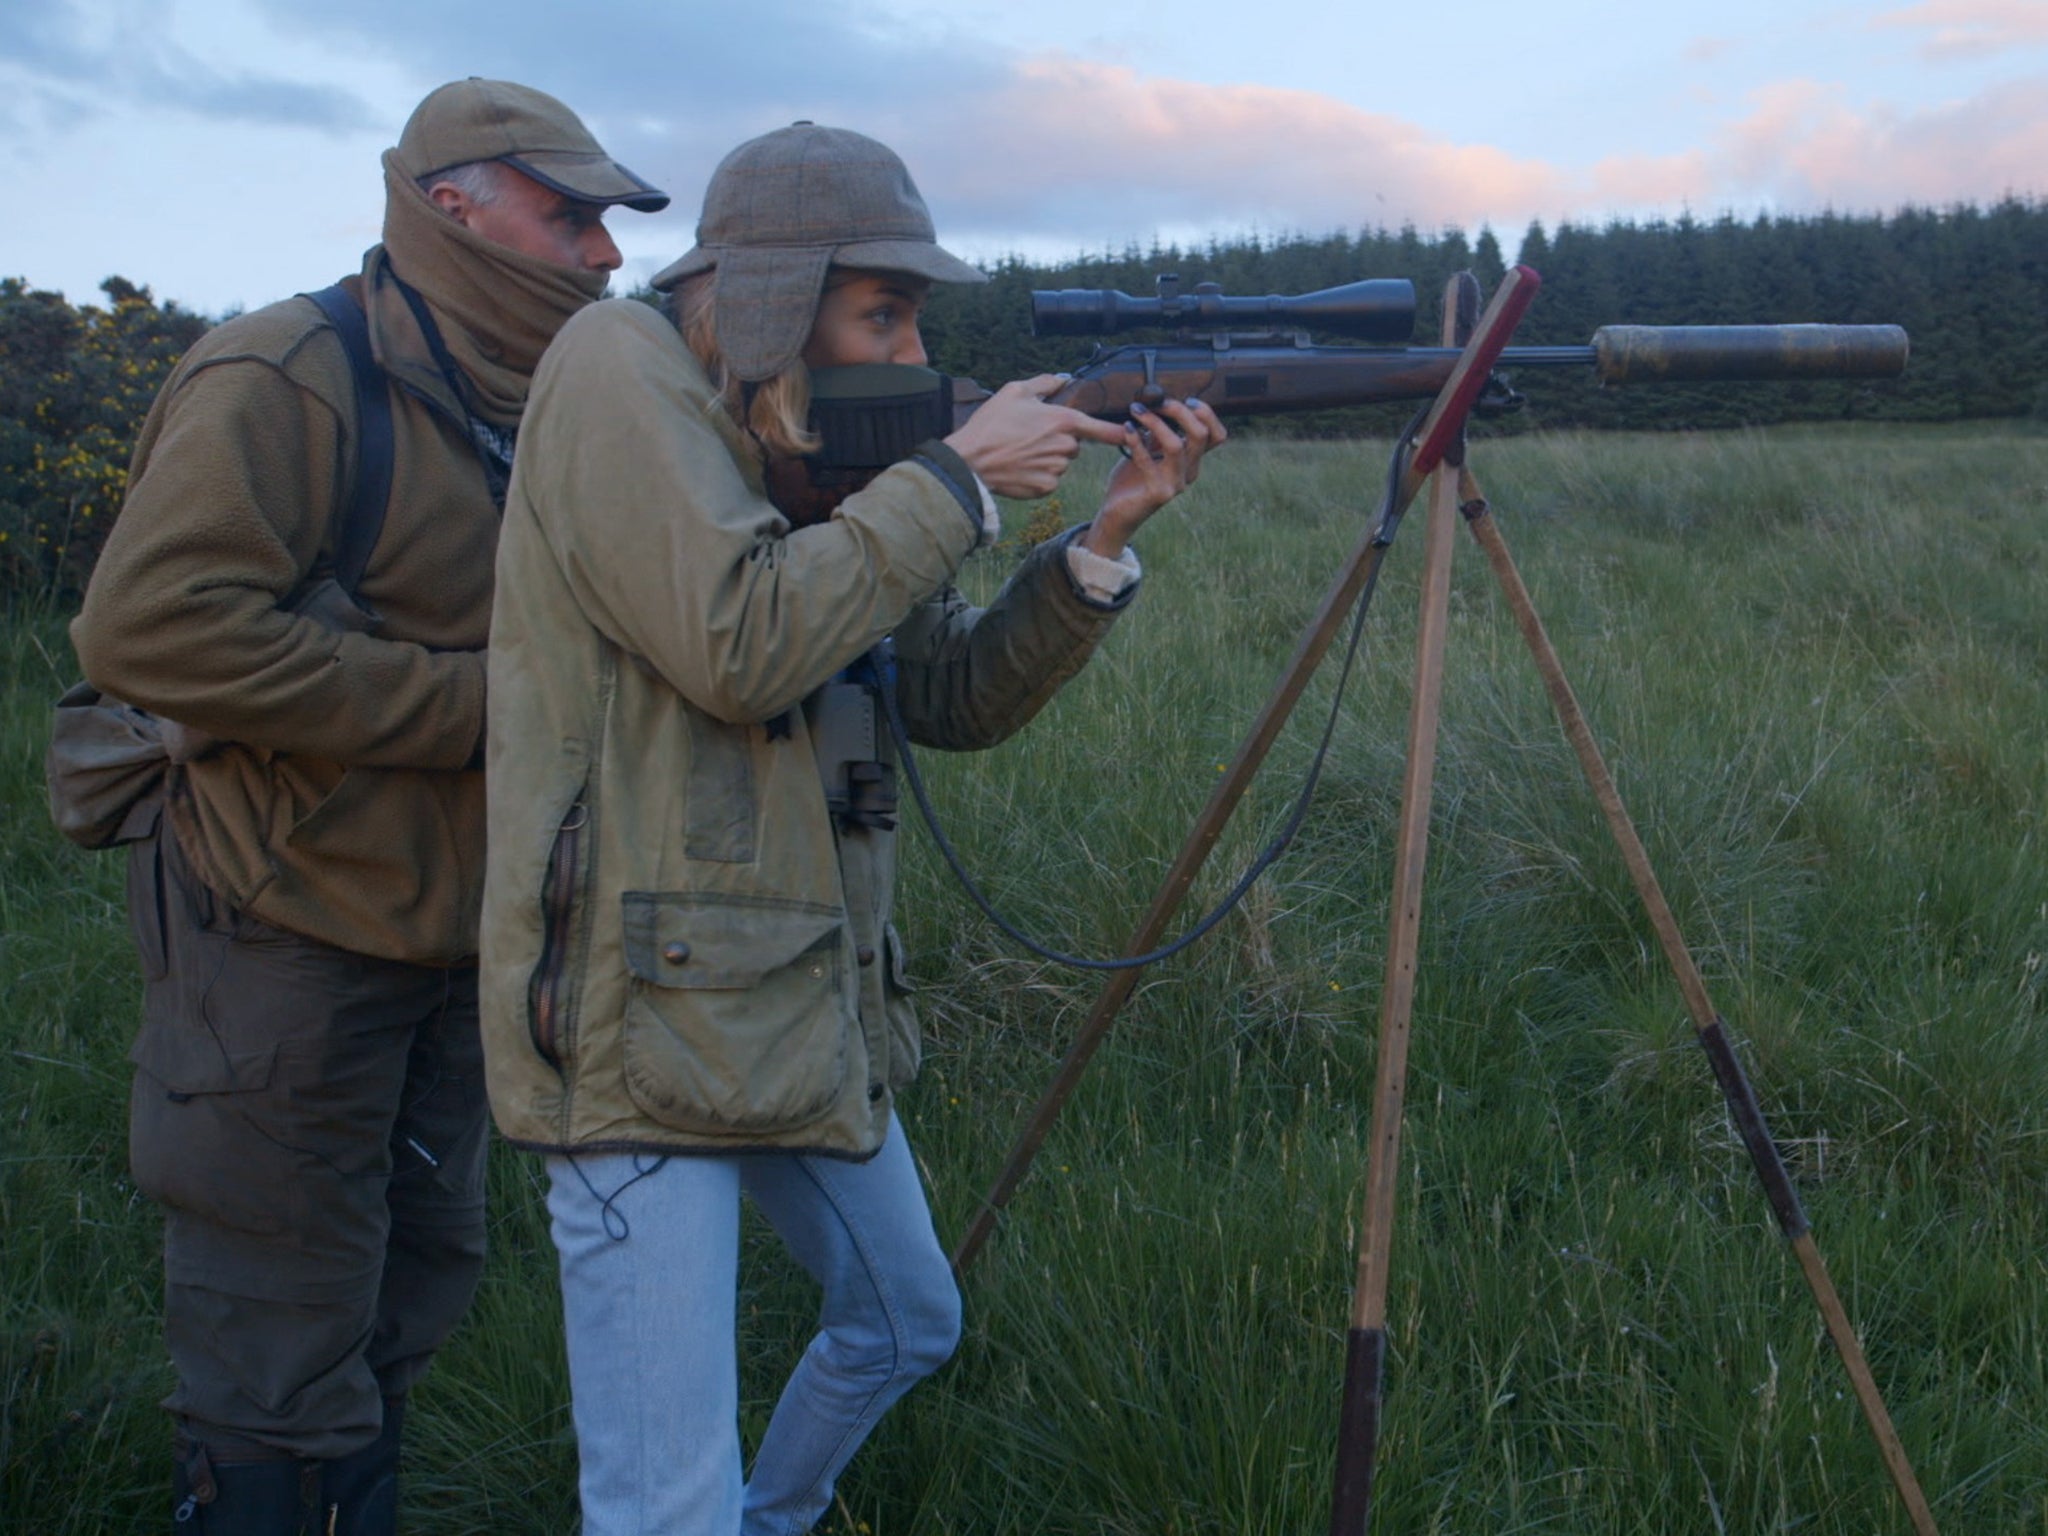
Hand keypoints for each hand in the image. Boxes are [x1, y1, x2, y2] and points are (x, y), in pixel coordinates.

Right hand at [944, 374, 1129, 499]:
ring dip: (1048, 457)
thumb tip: (1062, 378)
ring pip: (1061, 462)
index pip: (1103, 429)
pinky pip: (1050, 479)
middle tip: (1030, 436)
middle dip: (1059, 440)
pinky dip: (1039, 474)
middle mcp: (1065, 447)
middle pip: (1074, 444)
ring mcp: (1057, 470)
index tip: (1134, 433)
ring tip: (1021, 451)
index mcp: (1063, 421)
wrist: (970, 461)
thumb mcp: (1014, 391)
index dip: (1120, 432)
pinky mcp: (1046, 488)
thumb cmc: (991, 424)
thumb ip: (1044, 383)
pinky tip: (1020, 467)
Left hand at [1081, 397, 1226, 558]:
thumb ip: (1158, 432)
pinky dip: (1136, 440)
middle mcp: (1189, 472)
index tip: (1187, 400)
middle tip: (1157, 401)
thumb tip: (1158, 401)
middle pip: (1201, 434)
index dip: (1207, 414)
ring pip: (1176, 446)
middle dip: (1180, 411)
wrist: (1118, 513)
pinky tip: (1127, 428)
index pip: (1216, 435)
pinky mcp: (1158, 493)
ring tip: (1137, 411)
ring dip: (1155, 423)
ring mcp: (1176, 484)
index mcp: (1192, 460)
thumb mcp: (1149, 450)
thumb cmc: (1133, 479)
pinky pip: (1148, 461)